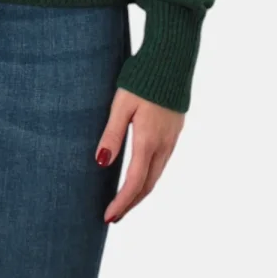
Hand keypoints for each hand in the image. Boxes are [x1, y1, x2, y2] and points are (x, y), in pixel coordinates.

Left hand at [95, 88, 184, 223]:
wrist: (171, 60)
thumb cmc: (142, 79)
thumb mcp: (121, 104)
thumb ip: (112, 133)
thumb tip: (101, 163)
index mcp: (148, 141)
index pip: (134, 183)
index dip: (121, 202)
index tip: (108, 216)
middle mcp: (163, 145)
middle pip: (147, 185)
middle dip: (131, 203)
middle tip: (114, 215)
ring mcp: (172, 138)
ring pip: (157, 175)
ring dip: (141, 191)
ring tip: (125, 200)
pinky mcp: (175, 131)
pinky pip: (162, 162)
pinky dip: (150, 176)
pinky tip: (141, 174)